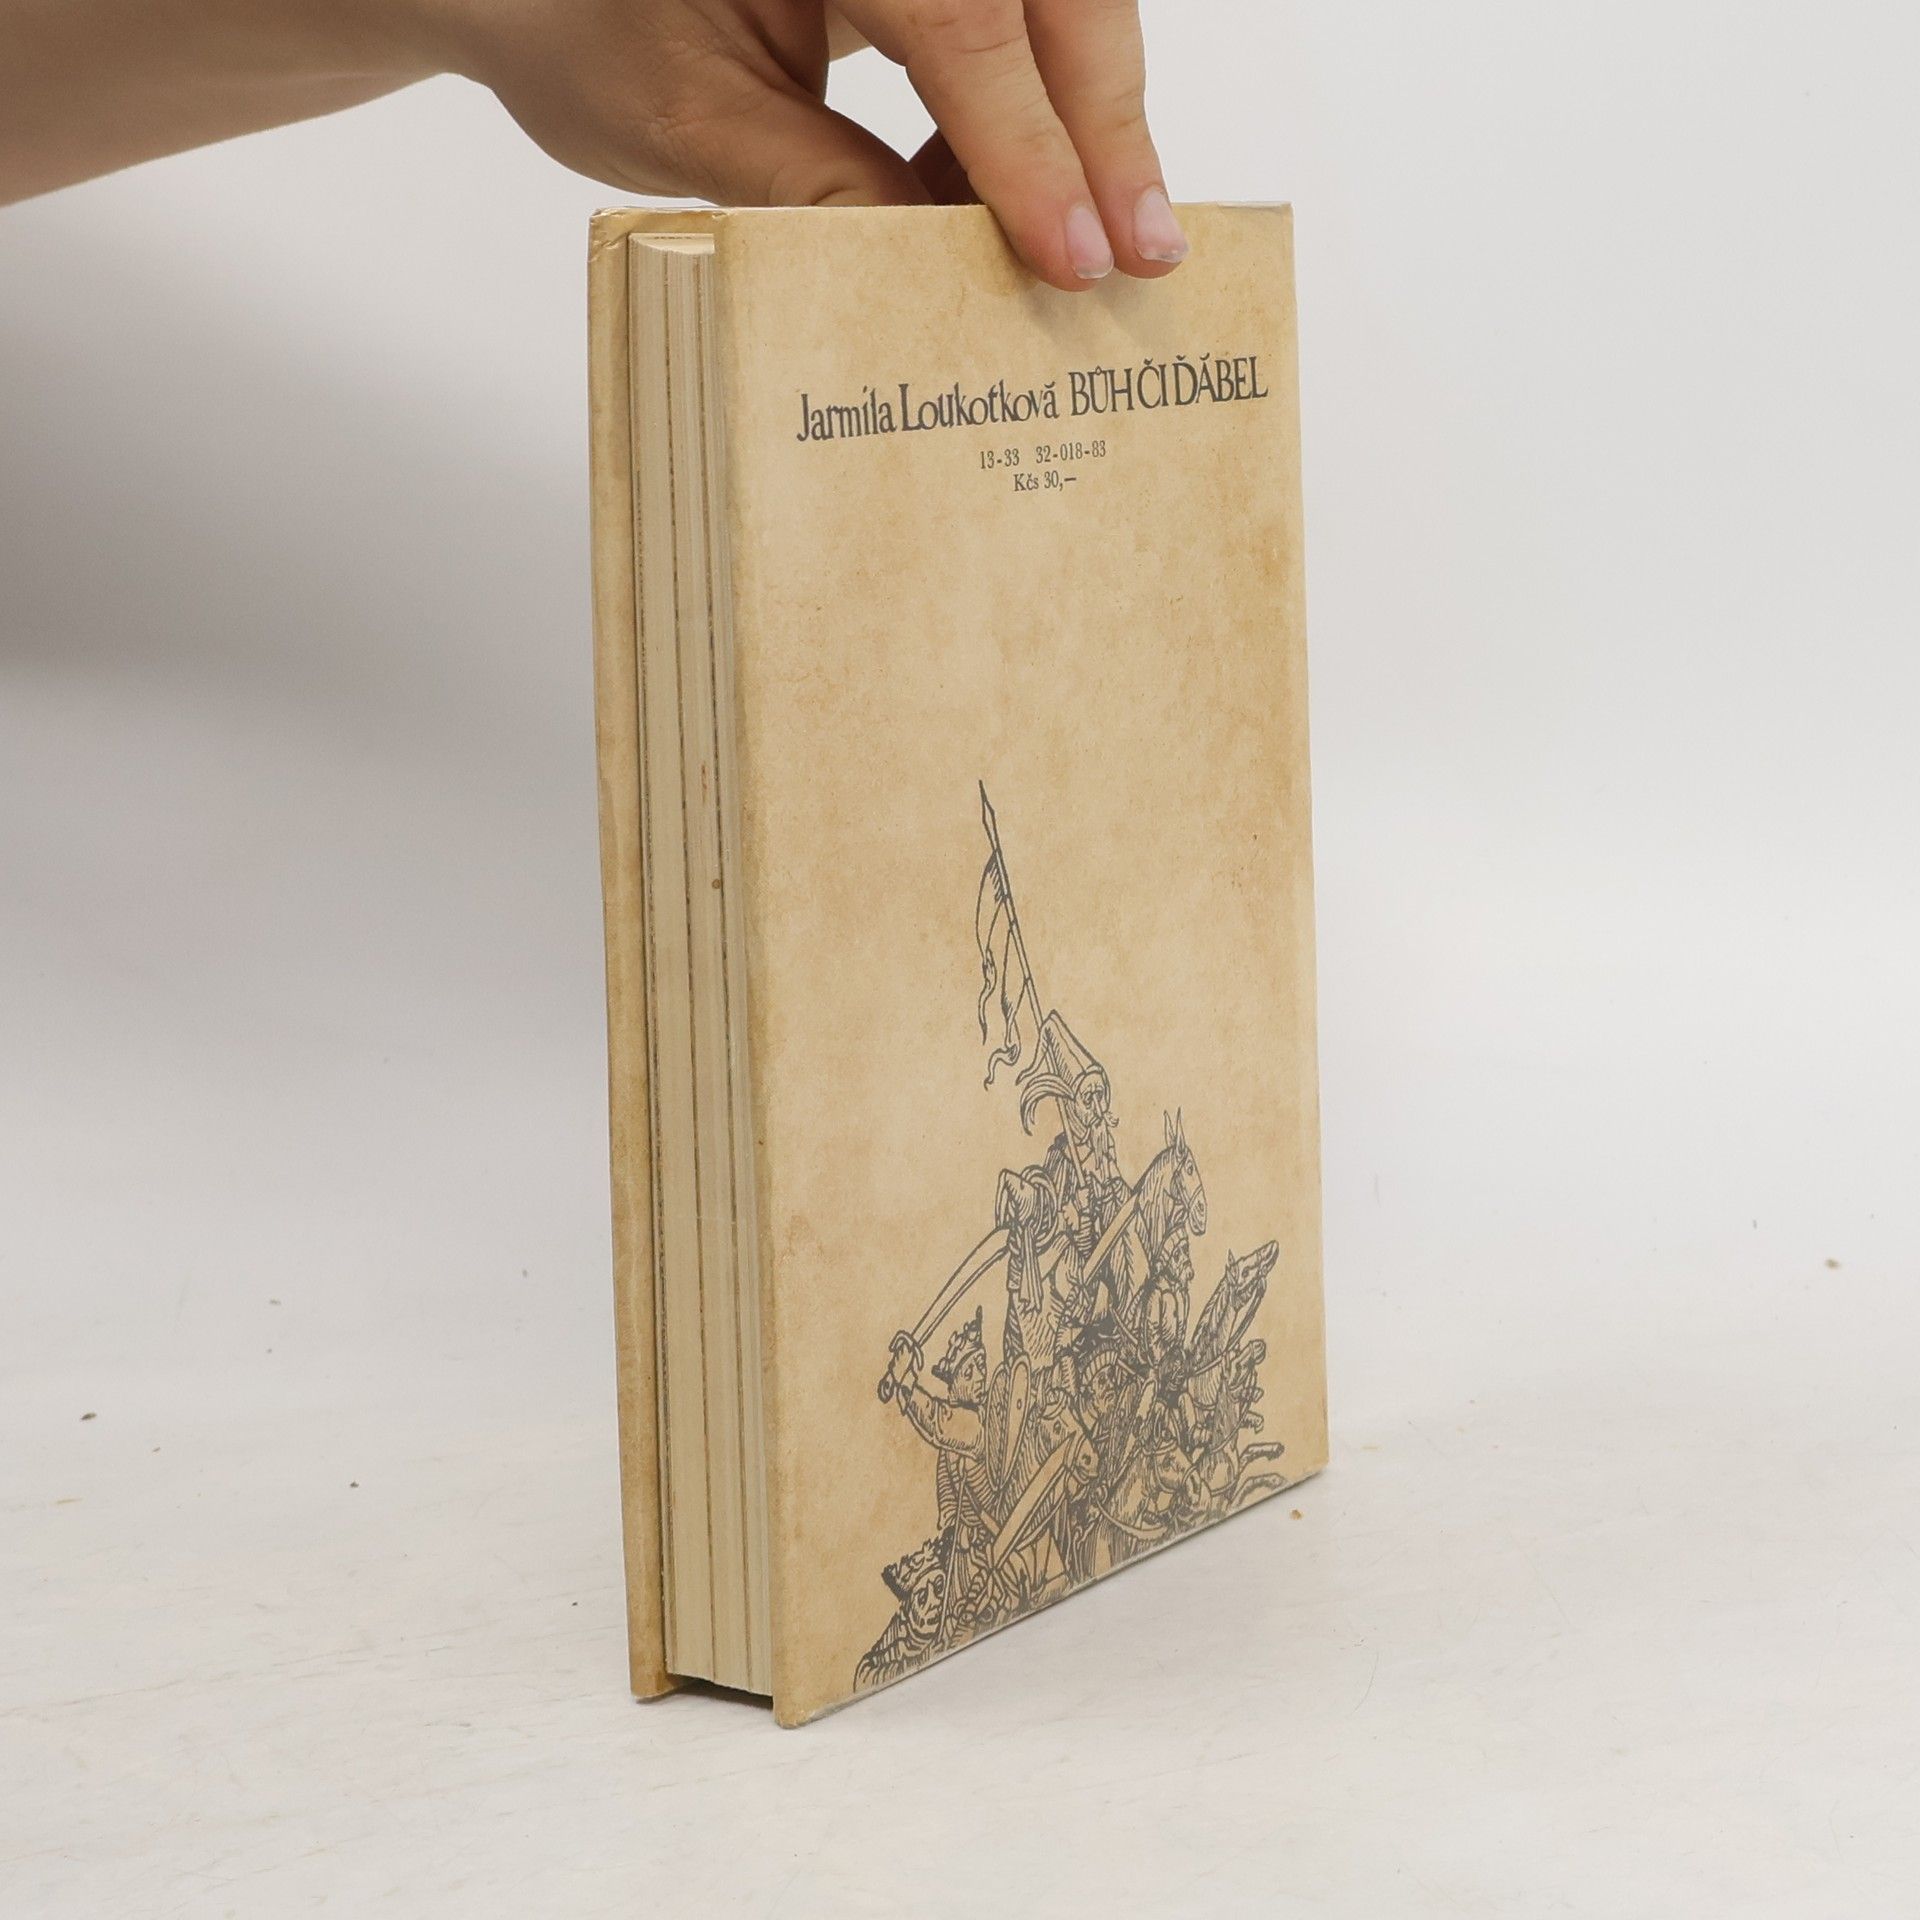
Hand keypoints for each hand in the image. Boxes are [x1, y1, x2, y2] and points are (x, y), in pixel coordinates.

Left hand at [415, 0, 1187, 289]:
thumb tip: (953, 265)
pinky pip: (1013, 12)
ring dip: (1087, 112)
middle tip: (1146, 251)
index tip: (1077, 253)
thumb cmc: (577, 28)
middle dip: (1103, 121)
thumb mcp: (691, 124)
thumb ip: (825, 188)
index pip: (963, 18)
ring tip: (1103, 236)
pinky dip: (1032, 99)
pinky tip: (1015, 190)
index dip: (1030, 145)